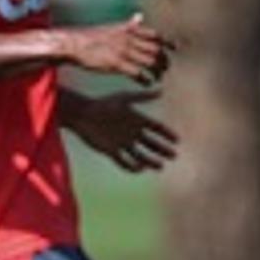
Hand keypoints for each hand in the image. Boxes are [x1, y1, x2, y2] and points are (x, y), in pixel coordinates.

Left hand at [62, 89, 178, 172]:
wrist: (83, 114)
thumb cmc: (102, 104)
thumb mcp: (123, 99)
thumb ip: (142, 97)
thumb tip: (161, 91)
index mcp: (136, 119)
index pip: (156, 128)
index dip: (167, 134)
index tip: (177, 140)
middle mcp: (132, 132)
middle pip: (151, 144)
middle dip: (163, 150)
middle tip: (173, 156)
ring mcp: (123, 143)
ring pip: (140, 155)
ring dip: (151, 161)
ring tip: (160, 166)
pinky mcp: (111, 151)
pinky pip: (124, 162)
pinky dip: (133, 167)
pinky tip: (140, 168)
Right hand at [66, 12, 174, 85]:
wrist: (76, 44)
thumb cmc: (93, 37)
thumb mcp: (114, 27)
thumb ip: (129, 25)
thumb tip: (140, 16)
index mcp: (129, 30)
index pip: (155, 35)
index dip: (167, 42)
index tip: (174, 48)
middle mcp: (129, 39)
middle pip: (156, 50)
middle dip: (163, 60)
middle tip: (165, 68)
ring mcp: (124, 51)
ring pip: (150, 62)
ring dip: (157, 71)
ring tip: (157, 77)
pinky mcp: (117, 64)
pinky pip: (138, 73)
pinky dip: (145, 79)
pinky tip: (146, 83)